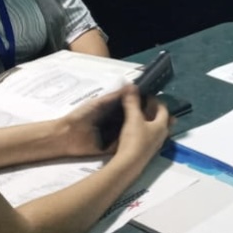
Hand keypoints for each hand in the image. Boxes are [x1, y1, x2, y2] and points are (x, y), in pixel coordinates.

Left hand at [55, 86, 171, 157]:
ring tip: (160, 130)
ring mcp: (114, 136)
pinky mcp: (111, 147)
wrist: (67, 135)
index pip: (131, 107)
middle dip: (146, 119)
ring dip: (142, 131)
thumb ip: (114, 96)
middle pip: (134, 120)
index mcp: (113, 111)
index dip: (142, 105)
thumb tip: (131, 85)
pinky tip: (147, 141)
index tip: (157, 102)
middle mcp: (115, 123)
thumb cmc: (82, 115)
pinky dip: (133, 143)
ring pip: (131, 133)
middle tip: (164, 119)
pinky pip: (124, 144)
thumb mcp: (99, 103)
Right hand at [110, 86, 171, 164]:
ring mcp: (154, 145)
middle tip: (145, 105)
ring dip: (149, 122)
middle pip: (161, 120)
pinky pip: (148, 137)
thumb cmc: (135, 139)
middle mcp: (161, 135)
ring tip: (139, 115)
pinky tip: (134, 130)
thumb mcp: (133, 118)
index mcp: (161, 125)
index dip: (155, 101)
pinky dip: (143, 130)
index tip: (147, 95)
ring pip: (155, 129)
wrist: (129, 164)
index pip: (163, 109)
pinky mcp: (146, 152)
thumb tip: (132, 86)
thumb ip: (132, 102)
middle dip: (154, 112)